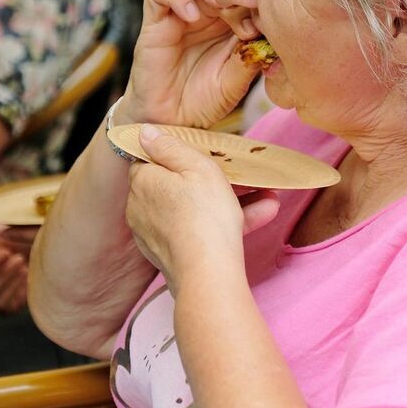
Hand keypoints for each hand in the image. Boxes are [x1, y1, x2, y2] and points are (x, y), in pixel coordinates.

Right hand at [121, 0, 259, 128]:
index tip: (267, 2)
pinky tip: (190, 17)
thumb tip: (274, 30)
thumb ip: (255, 53)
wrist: (174, 122)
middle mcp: (203, 3)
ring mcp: (178, 9)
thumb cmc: (208, 98)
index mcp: (229, 10)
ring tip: (214, 1)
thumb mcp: (241, 76)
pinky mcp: (154, 20)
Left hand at [125, 125, 278, 289]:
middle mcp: (140, 207)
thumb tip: (145, 132)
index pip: (152, 160)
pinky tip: (261, 214)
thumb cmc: (205, 215)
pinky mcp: (168, 255)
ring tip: (266, 197)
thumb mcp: (197, 167)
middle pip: (174, 185)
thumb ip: (171, 147)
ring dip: (227, 203)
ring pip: (191, 210)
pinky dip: (222, 225)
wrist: (208, 275)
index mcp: (143, 181)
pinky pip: (196, 232)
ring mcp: (153, 235)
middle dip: (208, 181)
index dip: (179, 156)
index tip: (204, 158)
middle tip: (242, 178)